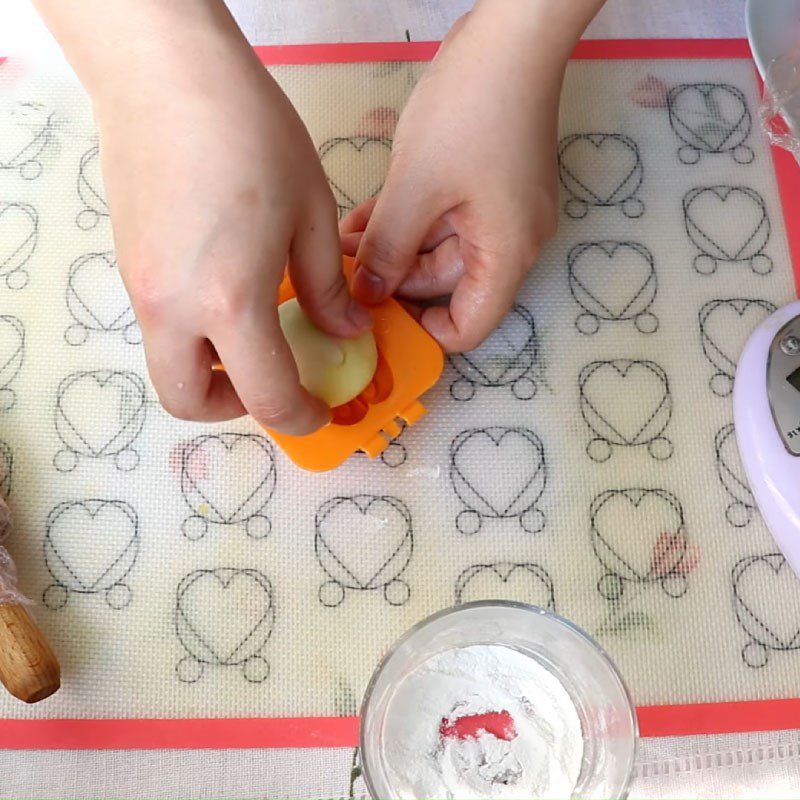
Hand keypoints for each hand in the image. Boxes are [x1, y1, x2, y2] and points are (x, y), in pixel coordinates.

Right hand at [92, 13, 368, 434]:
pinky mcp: (129, 263)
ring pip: (168, 364)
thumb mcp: (312, 215)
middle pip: (188, 402)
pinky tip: (228, 288)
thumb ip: (329, 287)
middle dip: (236, 407)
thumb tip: (346, 330)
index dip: (299, 416)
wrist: (167, 75)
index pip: (265, 395)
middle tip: (274, 381)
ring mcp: (142, 287)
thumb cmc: (249, 134)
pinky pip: (161, 324)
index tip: (320, 409)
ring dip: (211, 372)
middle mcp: (173, 308)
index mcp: (229, 301)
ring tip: (255, 334)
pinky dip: (195, 333)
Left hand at [341, 6, 566, 351]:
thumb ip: (387, 250)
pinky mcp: (489, 184)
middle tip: (342, 269)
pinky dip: (408, 221)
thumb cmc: (471, 111)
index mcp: (506, 254)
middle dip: (393, 279)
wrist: (513, 36)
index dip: (424, 331)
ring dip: (393, 247)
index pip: (470, 326)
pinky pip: (444, 218)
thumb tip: (364, 296)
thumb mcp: (416, 189)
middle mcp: (511, 242)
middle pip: (448, 285)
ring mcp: (501, 211)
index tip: (376, 316)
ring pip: (439, 249)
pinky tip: (366, 218)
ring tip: (344, 240)